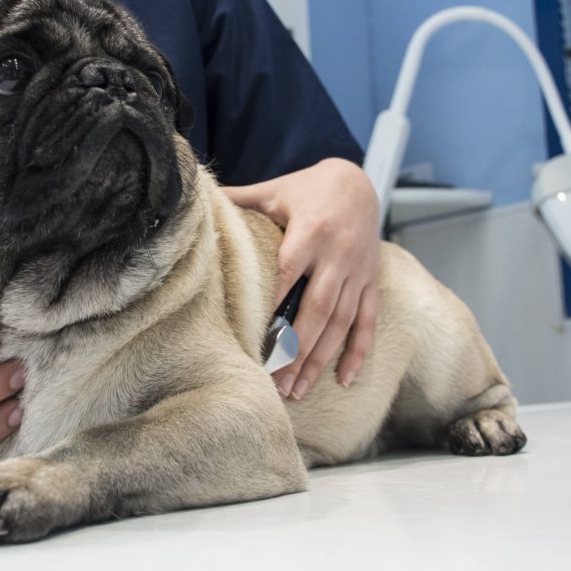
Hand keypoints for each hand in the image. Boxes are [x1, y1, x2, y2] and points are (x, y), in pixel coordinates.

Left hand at [223, 158, 379, 399]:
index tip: (253, 340)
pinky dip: (358, 352)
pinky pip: (367, 321)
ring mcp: (358, 271)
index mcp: (310, 231)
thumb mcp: (274, 190)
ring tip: (298, 390)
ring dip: (320, 359)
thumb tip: (198, 202)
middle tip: (276, 384)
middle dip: (297, 350)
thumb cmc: (307, 188)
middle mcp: (338, 255)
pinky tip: (344, 381)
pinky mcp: (371, 281)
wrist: (358, 180)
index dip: (272, 307)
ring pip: (341, 322)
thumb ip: (240, 200)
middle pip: (317, 310)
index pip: (288, 274)